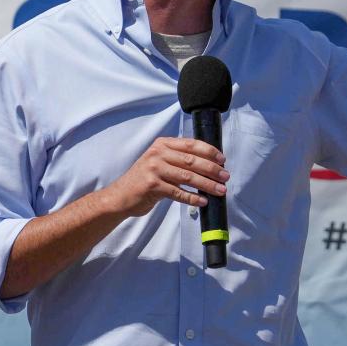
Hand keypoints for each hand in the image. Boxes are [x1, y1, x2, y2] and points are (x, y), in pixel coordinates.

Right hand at [108, 137, 228, 216]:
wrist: (121, 196)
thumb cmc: (145, 180)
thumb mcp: (159, 162)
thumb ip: (178, 159)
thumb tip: (209, 164)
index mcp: (163, 144)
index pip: (191, 144)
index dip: (209, 151)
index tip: (222, 160)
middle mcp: (158, 153)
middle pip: (192, 160)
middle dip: (212, 169)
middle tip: (225, 176)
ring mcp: (154, 169)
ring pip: (188, 177)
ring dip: (207, 184)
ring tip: (220, 190)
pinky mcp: (152, 186)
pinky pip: (178, 192)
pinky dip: (192, 197)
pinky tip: (203, 201)